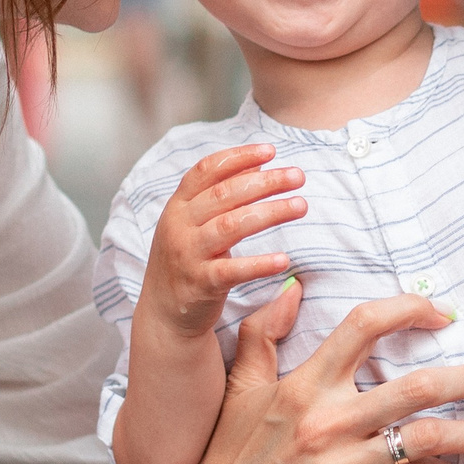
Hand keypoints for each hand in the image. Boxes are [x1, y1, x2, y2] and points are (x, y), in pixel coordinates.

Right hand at [143, 143, 305, 338]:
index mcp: (178, 206)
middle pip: (224, 195)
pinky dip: (259, 264)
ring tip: (301, 206)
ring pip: (230, 226)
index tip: (269, 150)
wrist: (163, 312)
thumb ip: (220, 194)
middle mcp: (179, 226)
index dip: (238, 157)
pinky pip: (232, 271)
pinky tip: (284, 260)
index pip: (206, 171)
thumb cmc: (186, 259)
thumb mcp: (194, 223)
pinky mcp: (200, 284)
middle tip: (298, 176)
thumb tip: (258, 165)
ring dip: (270, 213)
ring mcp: (188, 255)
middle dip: (265, 182)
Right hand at [169, 283, 463, 463]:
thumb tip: (293, 286)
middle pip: (417, 386)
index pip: (365, 324)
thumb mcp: (239, 389)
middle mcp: (326, 422)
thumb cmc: (227, 458)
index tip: (440, 313)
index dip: (411, 307)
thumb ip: (264, 333)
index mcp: (304, 384)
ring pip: (427, 440)